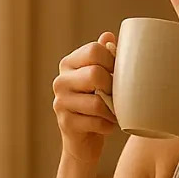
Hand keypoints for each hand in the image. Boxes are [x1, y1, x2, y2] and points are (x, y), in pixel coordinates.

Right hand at [53, 32, 118, 164]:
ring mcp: (60, 103)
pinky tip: (107, 125)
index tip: (118, 73)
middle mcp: (60, 81)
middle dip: (113, 87)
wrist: (84, 142)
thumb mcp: (102, 79)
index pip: (94, 50)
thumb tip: (108, 35)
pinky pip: (97, 121)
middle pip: (95, 74)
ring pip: (97, 102)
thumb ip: (104, 56)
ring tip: (114, 112)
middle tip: (118, 95)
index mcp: (69, 64)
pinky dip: (108, 125)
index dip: (113, 60)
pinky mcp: (65, 123)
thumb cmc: (98, 104)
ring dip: (113, 110)